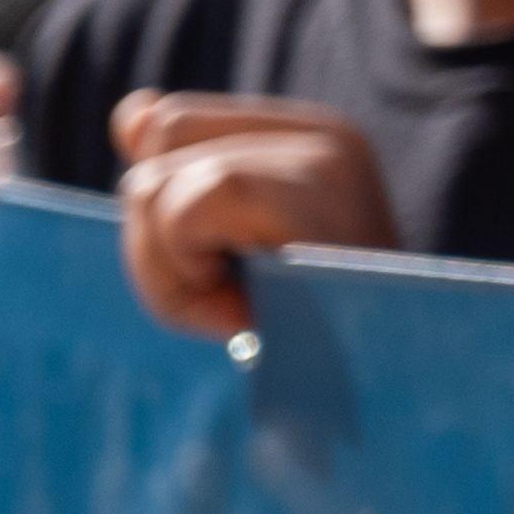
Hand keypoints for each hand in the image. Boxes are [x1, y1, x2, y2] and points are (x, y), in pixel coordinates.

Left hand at [108, 94, 398, 338]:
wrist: (384, 400)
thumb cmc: (302, 344)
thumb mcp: (221, 260)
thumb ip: (176, 184)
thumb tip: (130, 113)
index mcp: (314, 140)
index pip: (170, 124)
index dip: (166, 207)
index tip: (230, 267)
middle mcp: (326, 133)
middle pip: (158, 138)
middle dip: (159, 238)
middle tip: (231, 299)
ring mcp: (324, 155)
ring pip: (153, 184)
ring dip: (168, 274)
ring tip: (242, 313)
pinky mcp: (314, 184)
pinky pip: (183, 210)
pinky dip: (186, 277)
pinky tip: (244, 312)